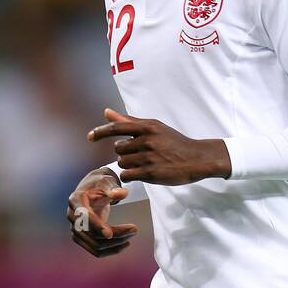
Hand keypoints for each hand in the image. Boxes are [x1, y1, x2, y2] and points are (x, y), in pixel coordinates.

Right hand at [67, 167, 137, 258]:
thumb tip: (123, 193)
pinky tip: (125, 243)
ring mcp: (76, 229)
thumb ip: (113, 188)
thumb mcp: (106, 182)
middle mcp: (72, 216)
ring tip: (132, 235)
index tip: (110, 234)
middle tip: (134, 229)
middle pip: (91, 234)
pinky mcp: (82, 238)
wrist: (92, 191)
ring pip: (95, 245)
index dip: (96, 226)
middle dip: (114, 234)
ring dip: (115, 244)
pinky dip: (111, 250)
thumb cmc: (99, 184)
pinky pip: (96, 250)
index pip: (83, 217)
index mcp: (75, 200)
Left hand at [88, 109, 230, 185]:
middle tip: (141, 155)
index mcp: (147, 127)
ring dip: (129, 165)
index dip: (100, 132)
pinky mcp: (151, 173)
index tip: (90, 137)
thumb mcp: (154, 127)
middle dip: (125, 154)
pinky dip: (131, 176)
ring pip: (122, 163)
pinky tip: (142, 174)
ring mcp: (148, 157)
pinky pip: (127, 175)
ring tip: (145, 164)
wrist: (197, 158)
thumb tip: (106, 112)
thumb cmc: (174, 142)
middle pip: (118, 149)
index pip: (117, 127)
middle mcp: (146, 140)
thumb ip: (128, 121)